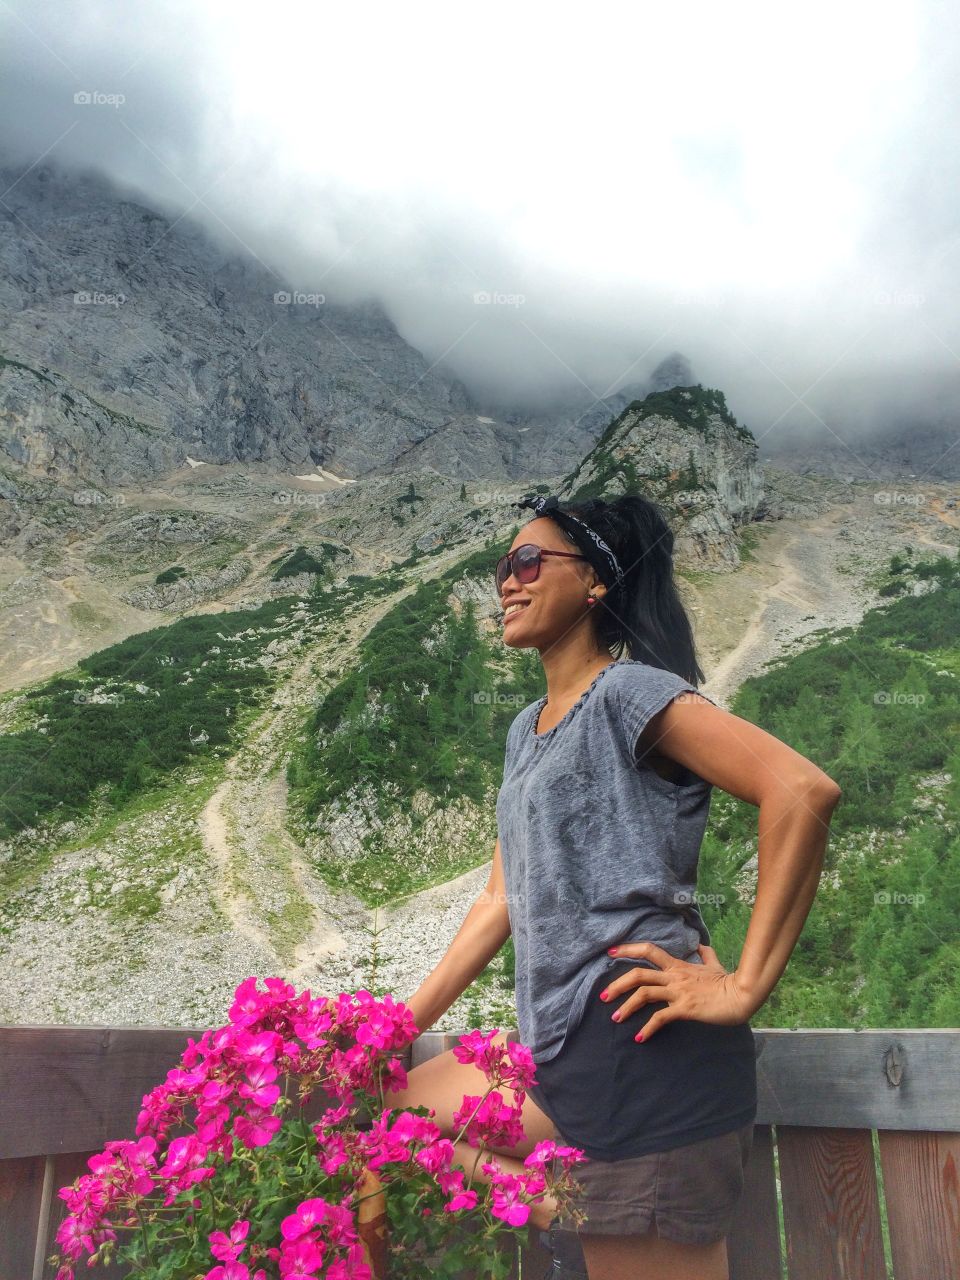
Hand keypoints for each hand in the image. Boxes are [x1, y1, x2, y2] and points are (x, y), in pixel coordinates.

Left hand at [600, 941, 755, 1041]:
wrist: (741, 996)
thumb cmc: (727, 982)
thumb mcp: (714, 965)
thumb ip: (705, 955)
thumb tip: (701, 946)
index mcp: (677, 965)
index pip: (649, 951)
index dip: (628, 949)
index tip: (611, 952)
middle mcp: (674, 976)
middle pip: (639, 975)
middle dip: (618, 984)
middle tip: (603, 996)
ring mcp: (678, 992)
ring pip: (644, 994)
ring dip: (626, 1007)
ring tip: (616, 1019)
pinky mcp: (684, 1008)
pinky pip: (660, 1018)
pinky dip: (647, 1029)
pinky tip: (640, 1038)